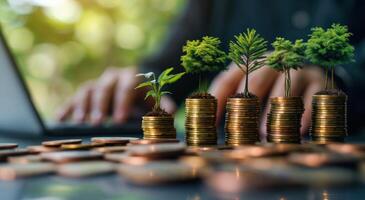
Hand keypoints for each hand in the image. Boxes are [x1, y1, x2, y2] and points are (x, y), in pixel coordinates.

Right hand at [56, 67, 175, 124]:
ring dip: (82, 106)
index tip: (119, 120)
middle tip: (97, 123)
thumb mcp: (155, 98)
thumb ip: (162, 105)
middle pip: (104, 88)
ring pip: (87, 90)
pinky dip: (67, 107)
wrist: (134, 82)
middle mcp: (112, 77)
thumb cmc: (145, 94)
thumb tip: (171, 113)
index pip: (125, 88)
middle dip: (100, 106)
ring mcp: (98, 82)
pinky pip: (74, 96)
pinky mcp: (87, 90)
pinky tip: (59, 118)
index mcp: (130, 77)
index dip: (122, 104)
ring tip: (80, 122)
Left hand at [209, 63, 324, 137]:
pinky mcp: (318, 81)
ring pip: (284, 88)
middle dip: (247, 105)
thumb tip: (214, 122)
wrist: (311, 72)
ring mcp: (296, 69)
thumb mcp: (254, 87)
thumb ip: (236, 100)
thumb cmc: (272, 86)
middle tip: (241, 128)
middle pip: (256, 80)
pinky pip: (311, 97)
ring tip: (265, 133)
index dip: (218, 98)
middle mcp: (273, 61)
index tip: (212, 121)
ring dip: (273, 112)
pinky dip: (304, 115)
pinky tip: (297, 132)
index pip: (229, 78)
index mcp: (251, 62)